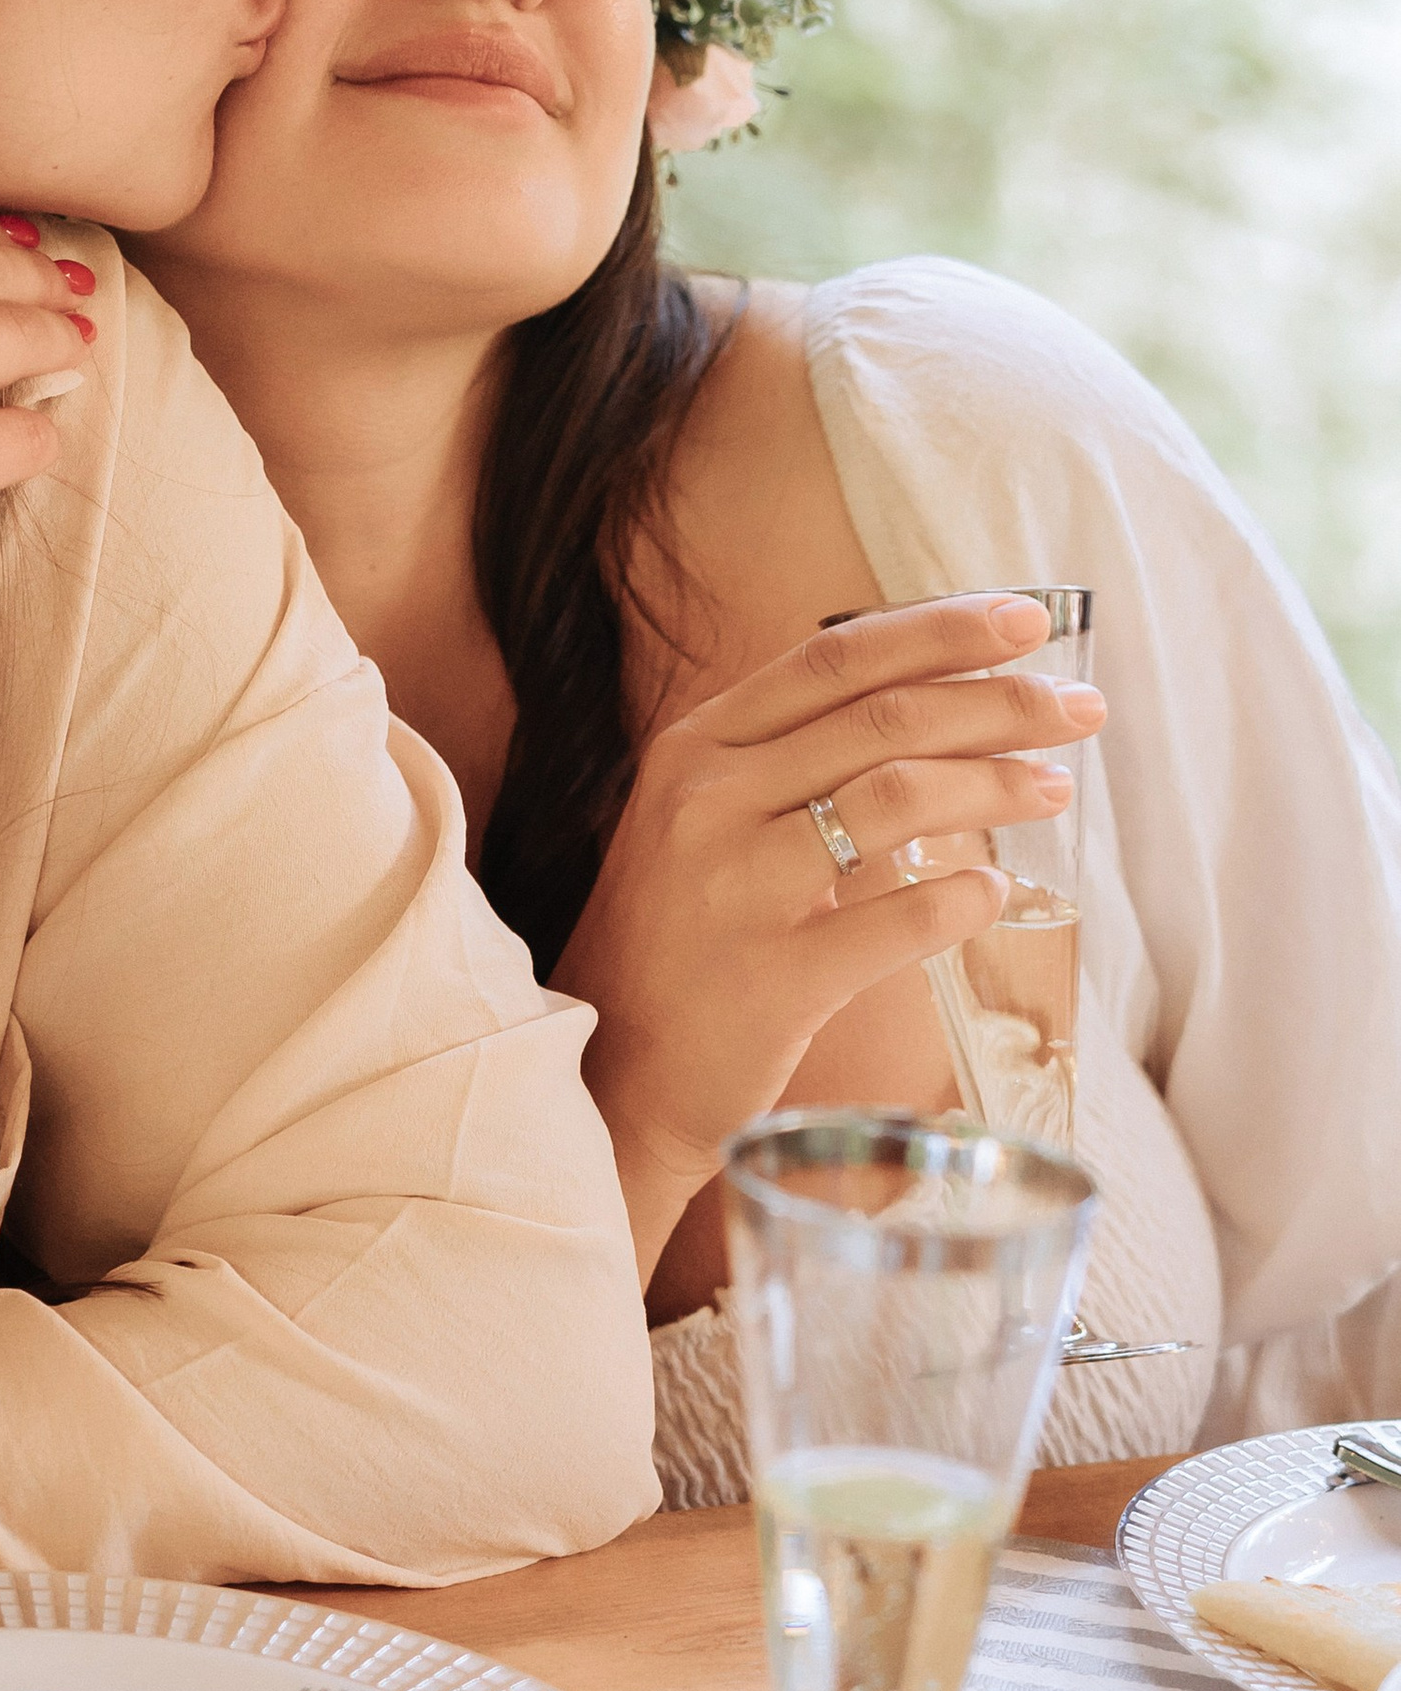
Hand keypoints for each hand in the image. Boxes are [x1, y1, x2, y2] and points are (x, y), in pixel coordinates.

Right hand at [557, 594, 1103, 1274]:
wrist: (609, 1072)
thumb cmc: (680, 936)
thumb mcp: (703, 819)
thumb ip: (789, 759)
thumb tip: (932, 704)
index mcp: (696, 746)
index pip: (834, 659)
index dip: (938, 629)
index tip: (1025, 618)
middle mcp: (709, 799)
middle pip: (883, 719)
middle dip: (1000, 702)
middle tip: (1081, 708)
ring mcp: (737, 886)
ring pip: (897, 800)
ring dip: (996, 784)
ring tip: (1055, 787)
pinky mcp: (773, 976)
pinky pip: (899, 920)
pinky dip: (964, 898)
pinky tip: (995, 891)